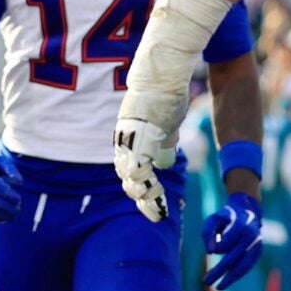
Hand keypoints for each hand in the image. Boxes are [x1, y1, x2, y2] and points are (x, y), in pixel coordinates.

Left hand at [112, 85, 184, 223]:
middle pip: (128, 179)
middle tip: (155, 215)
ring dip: (144, 194)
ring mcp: (127, 139)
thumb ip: (163, 145)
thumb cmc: (166, 97)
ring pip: (130, 175)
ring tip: (156, 204)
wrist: (163, 75)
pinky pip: (137, 165)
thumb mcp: (166, 127)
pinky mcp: (135, 136)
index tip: (155, 209)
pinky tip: (155, 191)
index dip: (142, 193)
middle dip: (142, 200)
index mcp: (130, 142)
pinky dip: (144, 181)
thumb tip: (163, 164)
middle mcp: (124, 142)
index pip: (131, 174)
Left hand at [203, 193, 263, 290]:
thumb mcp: (213, 220)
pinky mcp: (258, 252)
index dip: (216, 249)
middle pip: (232, 259)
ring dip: (229, 279)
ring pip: (242, 266)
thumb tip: (210, 253)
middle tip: (206, 282)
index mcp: (240, 227)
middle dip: (219, 272)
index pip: (225, 246)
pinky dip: (237, 275)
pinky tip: (227, 281)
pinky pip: (247, 267)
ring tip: (218, 288)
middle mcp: (250, 238)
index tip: (211, 251)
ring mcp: (256, 246)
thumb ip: (208, 233)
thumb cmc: (226, 217)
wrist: (248, 211)